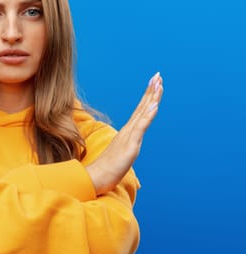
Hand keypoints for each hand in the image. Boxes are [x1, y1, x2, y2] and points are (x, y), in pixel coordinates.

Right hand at [86, 72, 163, 194]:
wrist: (95, 178)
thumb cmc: (106, 169)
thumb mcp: (120, 156)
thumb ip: (124, 149)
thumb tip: (127, 147)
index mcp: (127, 133)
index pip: (140, 111)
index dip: (147, 97)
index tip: (154, 84)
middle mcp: (128, 131)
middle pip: (142, 107)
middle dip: (151, 91)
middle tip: (158, 75)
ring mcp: (129, 137)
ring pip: (142, 113)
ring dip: (151, 98)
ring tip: (158, 84)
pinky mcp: (130, 145)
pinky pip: (141, 128)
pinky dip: (148, 115)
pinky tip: (154, 105)